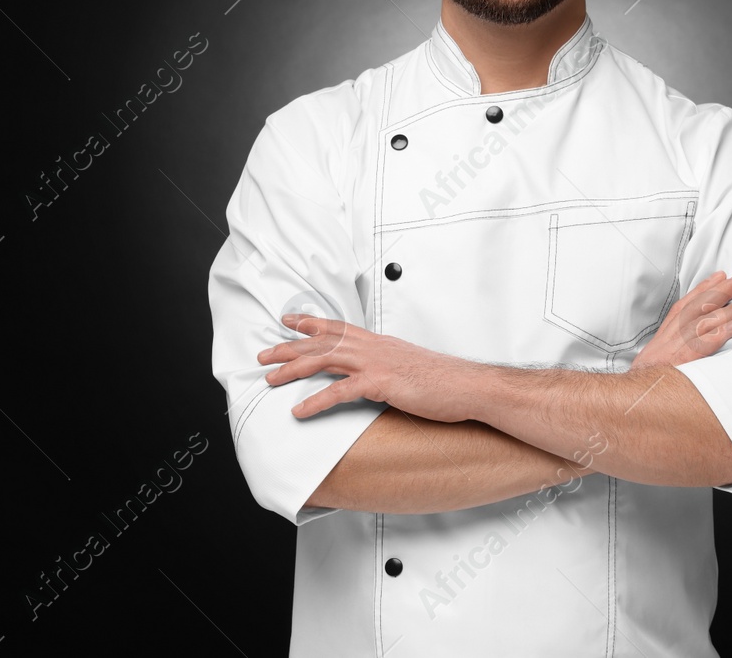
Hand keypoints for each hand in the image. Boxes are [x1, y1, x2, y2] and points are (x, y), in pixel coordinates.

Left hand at [258, 315, 480, 421]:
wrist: (467, 386)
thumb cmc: (443, 381)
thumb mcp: (409, 367)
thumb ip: (388, 367)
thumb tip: (375, 377)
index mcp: (380, 343)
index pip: (338, 327)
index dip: (311, 323)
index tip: (289, 321)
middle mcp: (374, 347)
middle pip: (323, 341)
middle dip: (290, 347)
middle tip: (263, 354)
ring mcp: (377, 363)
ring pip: (325, 360)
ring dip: (294, 369)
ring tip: (270, 379)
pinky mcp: (382, 383)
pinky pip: (341, 391)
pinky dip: (317, 401)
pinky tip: (300, 411)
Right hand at [630, 269, 731, 369]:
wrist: (634, 395)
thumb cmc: (654, 374)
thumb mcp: (660, 353)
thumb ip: (678, 341)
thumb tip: (703, 332)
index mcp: (668, 332)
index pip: (688, 303)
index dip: (704, 288)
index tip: (721, 275)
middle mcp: (672, 335)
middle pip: (700, 306)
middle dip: (724, 289)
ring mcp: (677, 348)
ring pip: (707, 322)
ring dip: (731, 309)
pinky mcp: (682, 362)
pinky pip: (702, 346)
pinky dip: (717, 335)